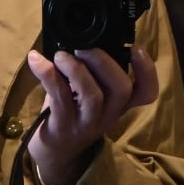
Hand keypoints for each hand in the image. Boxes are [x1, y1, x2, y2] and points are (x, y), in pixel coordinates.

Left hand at [25, 44, 157, 184]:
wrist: (53, 151)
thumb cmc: (71, 112)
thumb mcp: (88, 92)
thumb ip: (92, 70)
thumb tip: (81, 34)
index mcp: (119, 103)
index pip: (146, 92)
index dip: (147, 71)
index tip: (136, 48)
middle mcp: (108, 115)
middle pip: (121, 90)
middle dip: (104, 62)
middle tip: (83, 48)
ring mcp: (86, 124)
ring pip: (92, 96)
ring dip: (76, 69)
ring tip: (61, 55)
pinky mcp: (63, 127)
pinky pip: (58, 98)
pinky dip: (46, 74)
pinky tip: (36, 60)